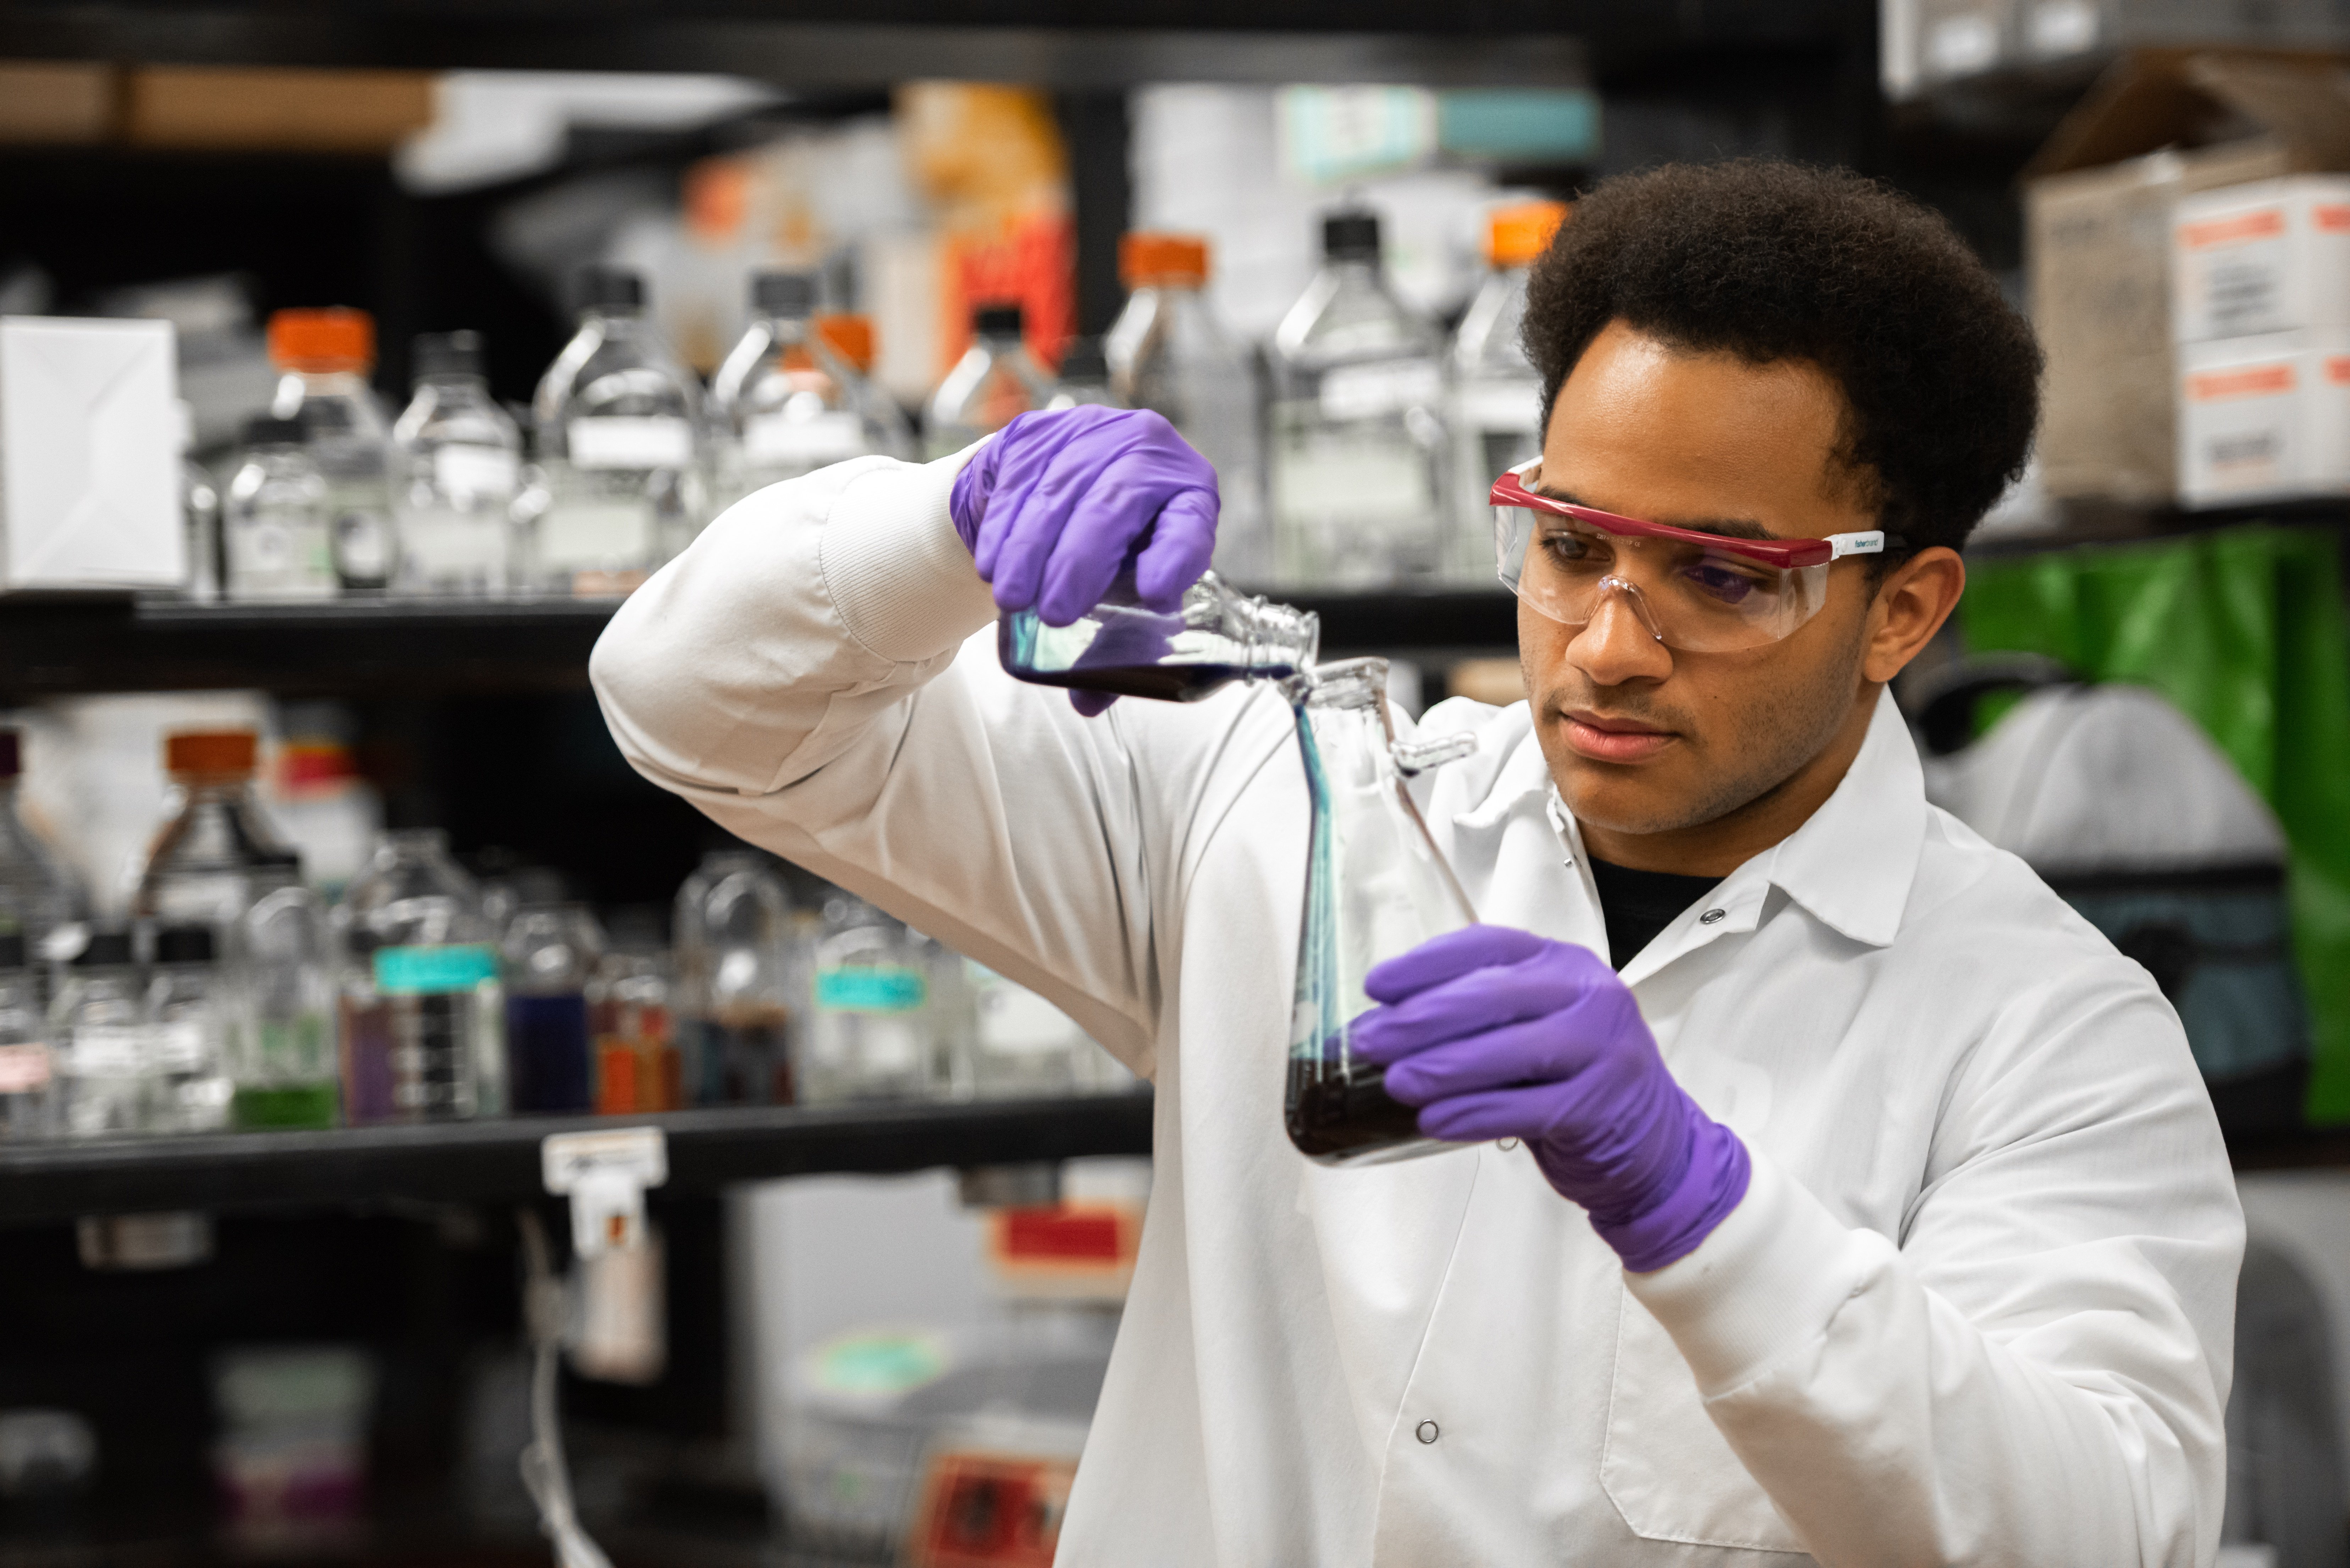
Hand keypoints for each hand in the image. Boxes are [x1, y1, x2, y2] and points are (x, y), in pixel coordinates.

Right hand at [949, 407, 1218, 715]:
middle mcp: (1148, 450)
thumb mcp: (1129, 585)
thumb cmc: (1110, 547)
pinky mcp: (1037, 432)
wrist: (1062, 482)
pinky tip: (992, 564)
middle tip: (1055, 615)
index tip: (1154, 595)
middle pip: (1114, 504)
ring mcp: (1090, 433)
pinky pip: (1017, 481)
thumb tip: (1088, 703)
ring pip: (1058, 492)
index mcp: (1188, 493)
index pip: (1191, 521)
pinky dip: (1002, 528)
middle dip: (1079, 562)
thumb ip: (1120, 641)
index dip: (1175, 556)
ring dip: (1030, 551)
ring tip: (1013, 602)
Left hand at [1351, 925, 1749, 1272]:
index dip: (1427, 964)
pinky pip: (1525, 1109)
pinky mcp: (1600, 1106)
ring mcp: (1602, 1050)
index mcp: (1563, 963)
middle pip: (1494, 996)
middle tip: (1371, 1041)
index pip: (1488, 946)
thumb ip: (1477, 1015)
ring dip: (1443, 1068)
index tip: (1377, 986)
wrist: (1652, 1140)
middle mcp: (1588, 996)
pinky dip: (1474, 1115)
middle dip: (1423, 1019)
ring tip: (1396, 1082)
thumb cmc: (1574, 1075)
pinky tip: (1434, 1121)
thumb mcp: (1534, 1024)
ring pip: (1509, 1052)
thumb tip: (1383, 1024)